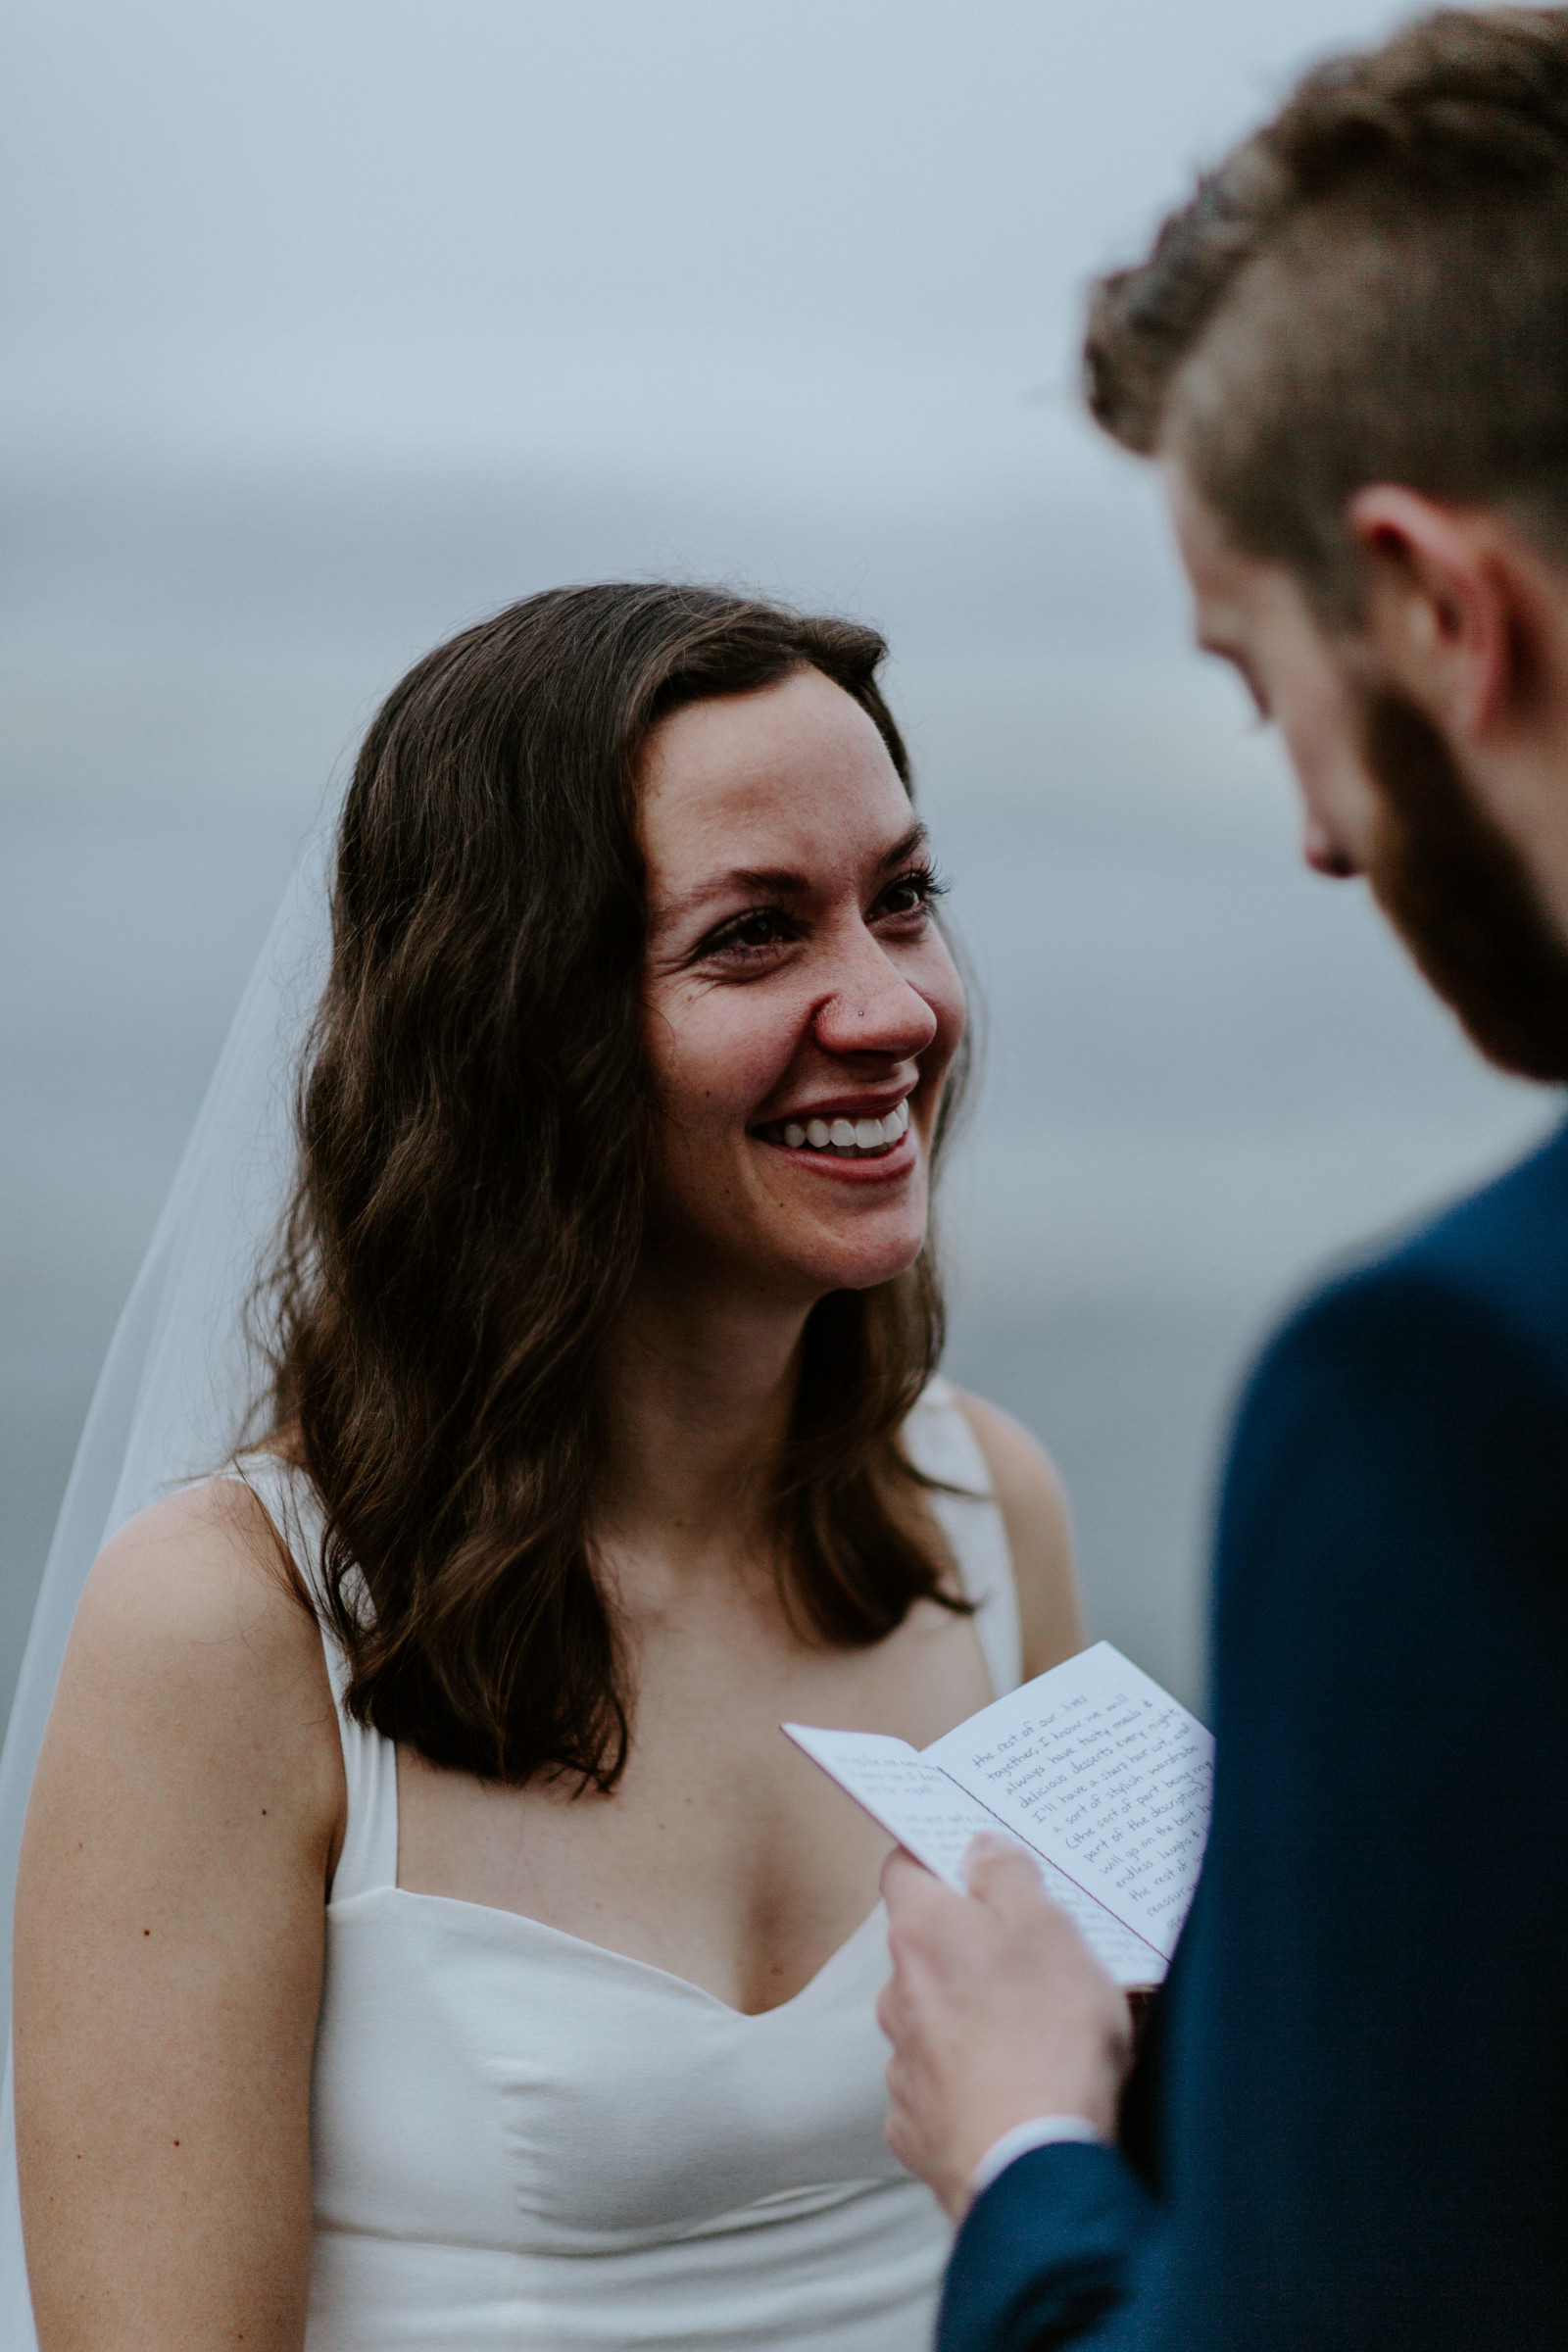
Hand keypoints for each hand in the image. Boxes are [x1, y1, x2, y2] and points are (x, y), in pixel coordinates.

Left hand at [877, 1833, 1132, 2218]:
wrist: (1030, 2167)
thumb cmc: (1045, 2041)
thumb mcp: (1048, 1929)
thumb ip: (1008, 1876)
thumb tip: (979, 1848)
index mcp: (923, 1932)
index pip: (904, 1868)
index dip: (936, 1857)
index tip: (972, 1860)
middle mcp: (897, 1993)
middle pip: (926, 1948)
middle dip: (969, 1946)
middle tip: (1033, 1956)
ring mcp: (902, 2064)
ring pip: (933, 2019)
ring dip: (970, 2017)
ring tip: (1035, 2034)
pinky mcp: (917, 2125)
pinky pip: (940, 2086)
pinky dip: (969, 2082)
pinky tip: (1012, 2092)